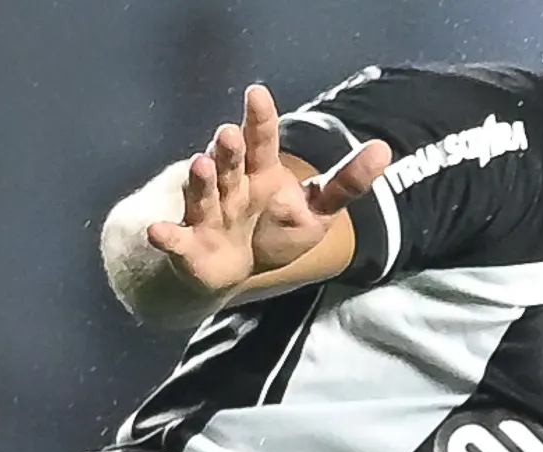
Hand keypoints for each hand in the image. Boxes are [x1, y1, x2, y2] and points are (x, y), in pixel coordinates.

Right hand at [142, 84, 388, 300]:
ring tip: (200, 163)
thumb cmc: (272, 228)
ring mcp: (207, 215)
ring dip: (200, 181)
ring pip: (203, 195)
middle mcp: (230, 187)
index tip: (257, 93)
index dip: (259, 120)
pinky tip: (158, 232)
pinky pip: (176, 240)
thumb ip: (345, 183)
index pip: (261, 142)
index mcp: (259, 174)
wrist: (227, 267)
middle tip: (230, 132)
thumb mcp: (315, 209)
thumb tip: (384, 149)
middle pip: (230, 164)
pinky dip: (166, 236)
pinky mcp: (189, 246)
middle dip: (229, 149)